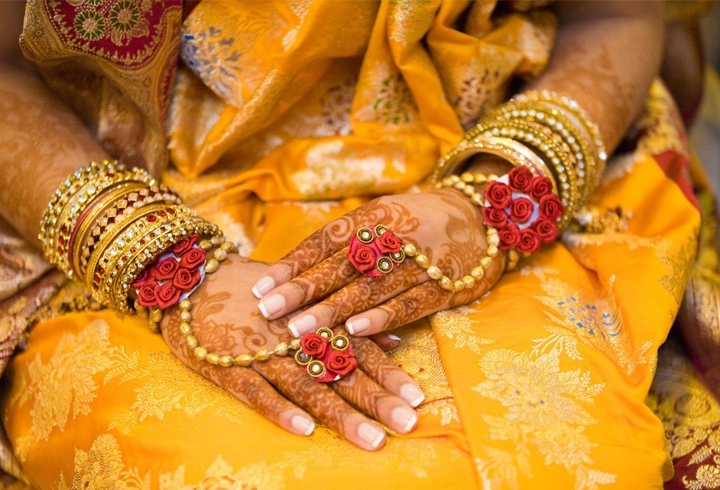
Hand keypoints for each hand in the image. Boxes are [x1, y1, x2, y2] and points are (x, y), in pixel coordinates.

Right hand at [160, 257, 424, 450]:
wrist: (193, 280)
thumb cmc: (258, 295)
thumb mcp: (305, 300)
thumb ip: (348, 323)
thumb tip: (394, 342)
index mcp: (314, 321)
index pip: (359, 349)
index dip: (388, 374)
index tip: (418, 398)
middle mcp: (293, 336)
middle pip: (341, 370)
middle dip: (377, 398)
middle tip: (408, 423)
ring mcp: (261, 351)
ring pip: (306, 384)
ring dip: (340, 413)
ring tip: (372, 439)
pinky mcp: (228, 365)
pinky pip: (256, 391)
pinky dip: (280, 409)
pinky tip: (304, 430)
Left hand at [251, 188, 505, 337]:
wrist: (483, 217)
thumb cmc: (418, 221)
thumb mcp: (383, 217)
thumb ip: (347, 241)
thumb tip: (296, 271)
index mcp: (372, 216)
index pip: (325, 241)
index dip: (292, 265)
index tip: (261, 287)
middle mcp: (393, 235)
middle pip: (340, 266)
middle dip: (302, 290)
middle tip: (267, 311)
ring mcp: (420, 261)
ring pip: (369, 288)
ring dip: (332, 309)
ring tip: (298, 329)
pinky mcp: (443, 286)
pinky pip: (409, 303)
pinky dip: (382, 318)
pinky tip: (355, 330)